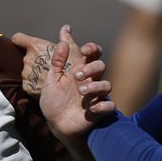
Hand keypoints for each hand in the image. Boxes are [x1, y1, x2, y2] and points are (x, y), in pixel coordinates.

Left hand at [16, 25, 113, 139]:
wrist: (54, 124)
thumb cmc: (54, 101)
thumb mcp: (52, 79)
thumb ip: (57, 60)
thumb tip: (63, 36)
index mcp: (79, 72)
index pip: (93, 54)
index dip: (92, 48)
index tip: (84, 50)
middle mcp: (90, 82)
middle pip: (102, 66)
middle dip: (91, 68)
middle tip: (77, 76)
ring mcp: (95, 97)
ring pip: (107, 85)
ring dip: (95, 86)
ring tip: (81, 92)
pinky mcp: (98, 112)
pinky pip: (110, 106)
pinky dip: (103, 106)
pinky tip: (90, 109)